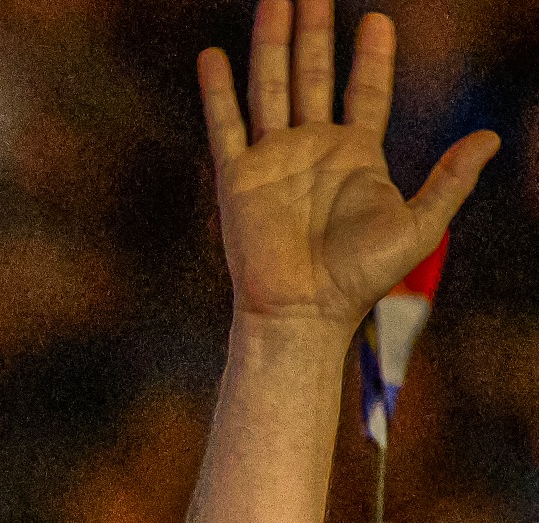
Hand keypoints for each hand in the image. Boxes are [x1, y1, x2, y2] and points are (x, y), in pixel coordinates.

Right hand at [197, 0, 496, 329]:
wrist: (302, 310)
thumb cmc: (360, 278)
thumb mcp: (420, 227)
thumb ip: (452, 181)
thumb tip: (491, 138)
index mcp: (356, 155)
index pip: (365, 90)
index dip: (372, 56)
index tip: (376, 21)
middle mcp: (312, 148)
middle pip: (312, 75)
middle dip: (314, 32)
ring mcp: (272, 159)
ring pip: (270, 87)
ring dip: (272, 43)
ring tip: (274, 1)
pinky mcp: (237, 177)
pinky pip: (225, 124)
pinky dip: (217, 90)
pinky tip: (213, 56)